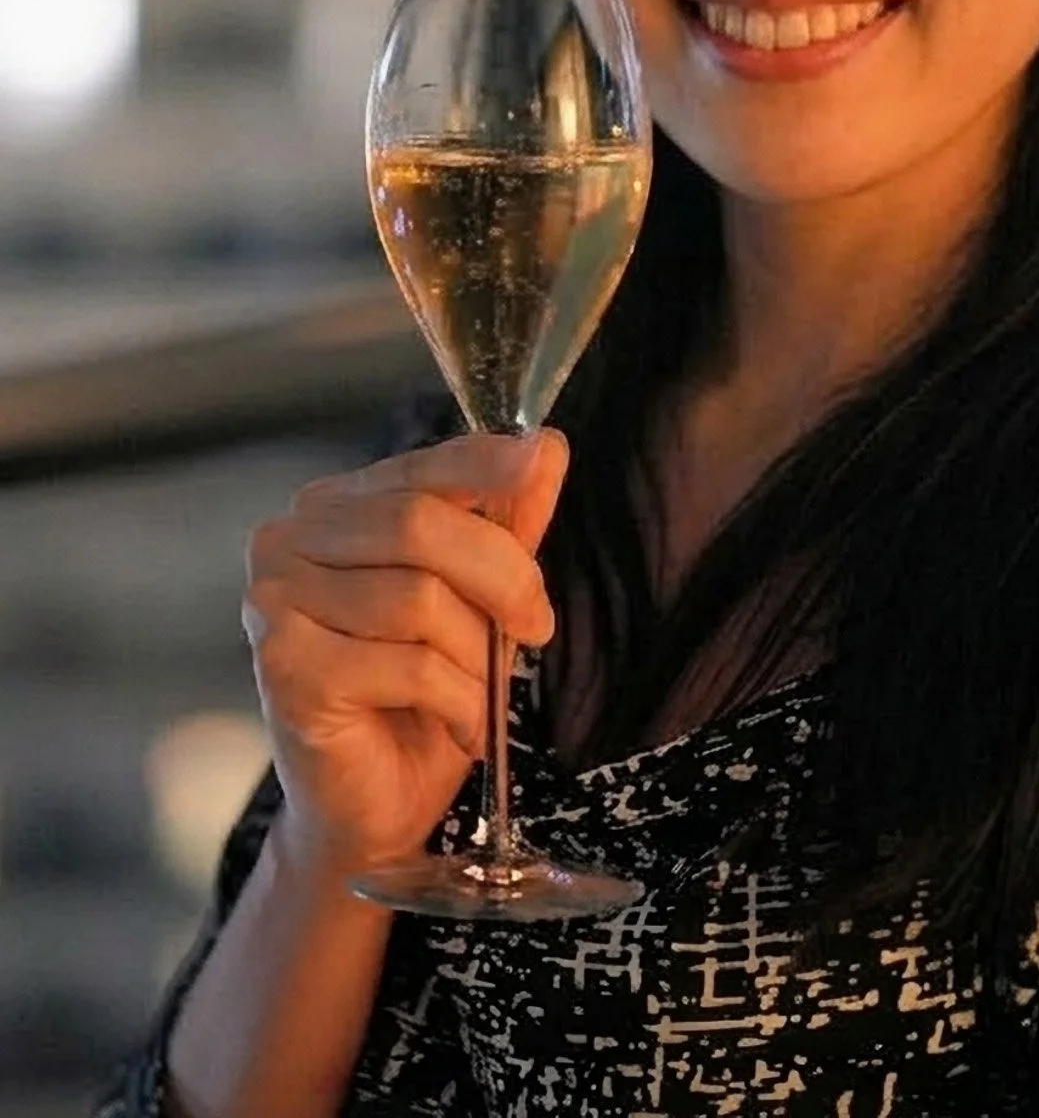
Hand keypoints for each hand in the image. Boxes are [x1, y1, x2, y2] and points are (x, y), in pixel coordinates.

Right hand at [242, 430, 567, 879]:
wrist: (373, 808)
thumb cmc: (420, 696)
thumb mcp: (479, 598)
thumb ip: (507, 522)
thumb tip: (547, 446)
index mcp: (332, 509)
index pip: (419, 468)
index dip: (487, 465)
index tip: (542, 464)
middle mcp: (286, 542)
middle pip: (420, 525)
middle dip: (502, 575)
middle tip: (537, 627)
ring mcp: (274, 604)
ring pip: (419, 599)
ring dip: (476, 656)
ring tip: (480, 692)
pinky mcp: (283, 668)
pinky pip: (407, 664)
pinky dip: (457, 699)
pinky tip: (460, 725)